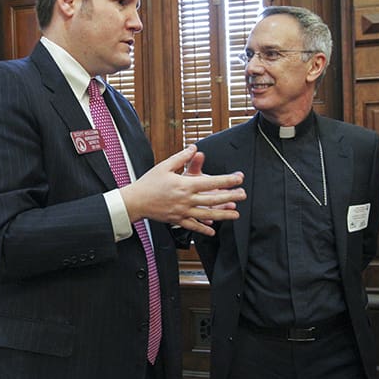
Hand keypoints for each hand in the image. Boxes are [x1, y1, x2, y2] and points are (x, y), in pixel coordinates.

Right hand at [120, 145, 245, 235]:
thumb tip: (194, 148)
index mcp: (184, 184)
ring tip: (236, 215)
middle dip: (231, 197)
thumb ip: (181, 157)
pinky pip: (193, 226)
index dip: (227, 180)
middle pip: (213, 199)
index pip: (211, 182)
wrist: (135, 201)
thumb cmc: (149, 182)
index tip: (238, 178)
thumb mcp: (165, 165)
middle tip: (243, 195)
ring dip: (223, 215)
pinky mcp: (177, 220)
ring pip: (207, 215)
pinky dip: (204, 229)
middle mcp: (186, 199)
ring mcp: (182, 211)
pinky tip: (213, 230)